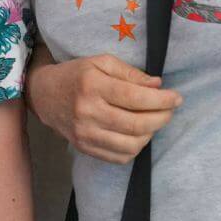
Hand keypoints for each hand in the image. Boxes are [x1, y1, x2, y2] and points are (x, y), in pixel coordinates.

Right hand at [28, 53, 181, 163]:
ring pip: (132, 144)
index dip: (162, 100)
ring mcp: (85, 134)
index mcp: (92, 85)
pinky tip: (136, 134)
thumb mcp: (100, 63)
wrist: (44, 95)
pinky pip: (120, 157)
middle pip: (137, 124)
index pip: (135, 97)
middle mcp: (88, 112)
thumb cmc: (76, 75)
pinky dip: (136, 148)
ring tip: (152, 121)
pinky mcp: (85, 148)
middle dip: (162, 117)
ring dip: (150, 134)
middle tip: (169, 110)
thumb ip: (130, 73)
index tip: (176, 97)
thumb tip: (158, 86)